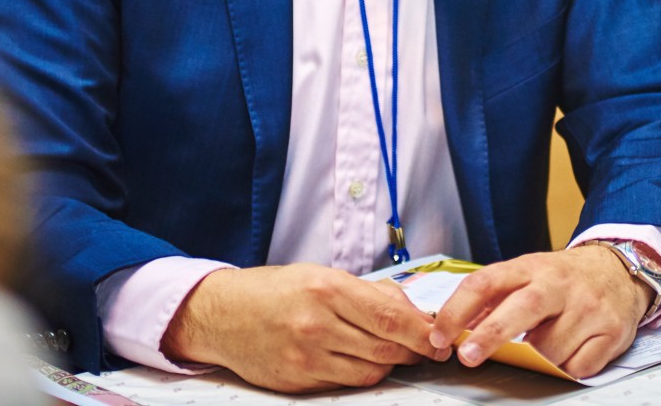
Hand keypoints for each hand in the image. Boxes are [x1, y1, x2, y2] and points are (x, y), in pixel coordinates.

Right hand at [161, 263, 448, 391]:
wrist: (222, 314)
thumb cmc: (274, 290)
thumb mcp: (319, 275)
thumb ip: (365, 293)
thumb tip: (410, 310)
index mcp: (326, 288)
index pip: (390, 317)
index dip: (422, 331)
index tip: (439, 337)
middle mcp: (316, 324)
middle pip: (385, 347)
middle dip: (412, 349)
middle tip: (424, 346)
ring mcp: (306, 356)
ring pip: (370, 371)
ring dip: (388, 363)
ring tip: (391, 351)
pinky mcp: (298, 382)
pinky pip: (345, 384)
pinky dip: (360, 373)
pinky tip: (358, 360)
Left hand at [428, 246, 652, 378]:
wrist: (619, 270)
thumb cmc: (564, 278)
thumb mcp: (527, 274)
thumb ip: (494, 298)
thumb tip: (457, 327)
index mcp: (530, 267)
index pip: (486, 283)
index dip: (458, 310)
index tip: (440, 335)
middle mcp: (559, 284)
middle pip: (522, 308)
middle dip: (491, 334)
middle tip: (468, 357)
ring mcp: (588, 307)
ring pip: (550, 348)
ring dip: (538, 357)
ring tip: (544, 343)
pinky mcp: (611, 330)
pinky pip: (579, 365)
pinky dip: (568, 366)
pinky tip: (570, 350)